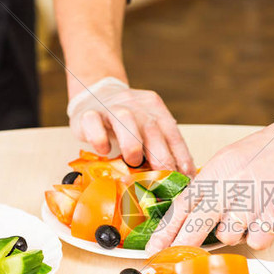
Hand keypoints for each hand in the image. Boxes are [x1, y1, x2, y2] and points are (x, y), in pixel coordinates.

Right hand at [67, 77, 194, 174]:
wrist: (95, 93)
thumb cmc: (125, 122)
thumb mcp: (146, 128)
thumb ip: (158, 147)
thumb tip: (176, 179)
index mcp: (155, 108)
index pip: (172, 133)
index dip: (181, 156)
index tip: (186, 177)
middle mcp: (136, 105)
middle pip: (153, 129)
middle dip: (161, 157)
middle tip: (164, 179)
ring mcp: (111, 107)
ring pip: (125, 120)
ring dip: (133, 145)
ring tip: (133, 163)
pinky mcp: (88, 113)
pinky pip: (93, 123)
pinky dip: (100, 139)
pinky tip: (104, 151)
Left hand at [146, 101, 273, 251]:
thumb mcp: (235, 160)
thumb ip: (216, 184)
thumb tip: (198, 210)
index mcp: (216, 170)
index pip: (183, 204)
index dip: (165, 230)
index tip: (154, 248)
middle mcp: (229, 185)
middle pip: (195, 225)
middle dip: (181, 247)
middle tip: (169, 263)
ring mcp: (251, 200)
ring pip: (228, 236)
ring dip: (236, 233)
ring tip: (250, 216)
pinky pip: (257, 240)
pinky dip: (261, 235)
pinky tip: (269, 218)